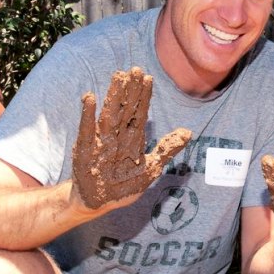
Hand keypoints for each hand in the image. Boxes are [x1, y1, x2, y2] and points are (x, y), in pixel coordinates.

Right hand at [71, 67, 191, 209]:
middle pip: (125, 109)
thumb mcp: (150, 170)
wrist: (98, 203)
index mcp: (132, 138)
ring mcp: (100, 142)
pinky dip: (87, 115)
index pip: (139, 113)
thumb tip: (188, 132)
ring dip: (113, 96)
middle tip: (135, 69)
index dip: (144, 96)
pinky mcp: (85, 151)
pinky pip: (86, 131)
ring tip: (118, 77)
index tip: (148, 77)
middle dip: (130, 90)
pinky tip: (89, 98)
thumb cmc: (123, 186)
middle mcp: (117, 136)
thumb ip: (166, 150)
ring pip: (108, 115)